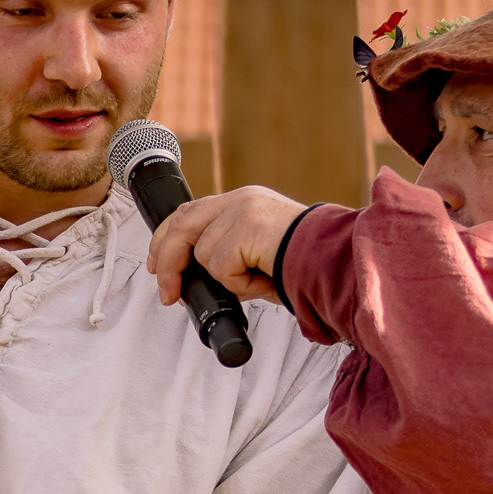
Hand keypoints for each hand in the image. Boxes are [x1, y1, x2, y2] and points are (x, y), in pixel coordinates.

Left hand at [147, 188, 305, 306]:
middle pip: (181, 224)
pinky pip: (222, 266)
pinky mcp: (246, 227)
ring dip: (227, 279)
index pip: (189, 212)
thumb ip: (229, 258)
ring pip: (204, 254)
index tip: (157, 266)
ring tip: (259, 279)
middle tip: (167, 293)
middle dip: (166, 260)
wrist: (336, 261)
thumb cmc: (304, 264)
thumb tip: (196, 281)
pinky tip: (264, 278)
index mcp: (242, 202)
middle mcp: (240, 200)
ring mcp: (242, 210)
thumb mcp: (258, 257)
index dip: (166, 239)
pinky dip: (240, 283)